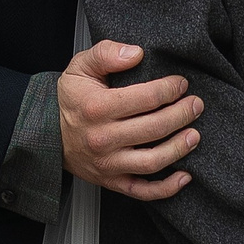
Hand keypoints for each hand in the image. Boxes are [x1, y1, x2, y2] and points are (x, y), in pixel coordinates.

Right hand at [60, 40, 201, 200]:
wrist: (48, 134)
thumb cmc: (71, 100)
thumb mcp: (80, 67)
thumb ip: (106, 53)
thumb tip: (136, 53)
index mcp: (96, 108)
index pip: (144, 98)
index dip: (169, 89)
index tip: (181, 84)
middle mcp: (102, 138)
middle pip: (154, 128)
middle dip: (182, 114)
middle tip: (195, 105)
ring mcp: (108, 163)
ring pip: (152, 161)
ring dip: (179, 148)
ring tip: (195, 134)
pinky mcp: (111, 181)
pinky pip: (143, 191)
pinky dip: (167, 188)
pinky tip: (185, 176)